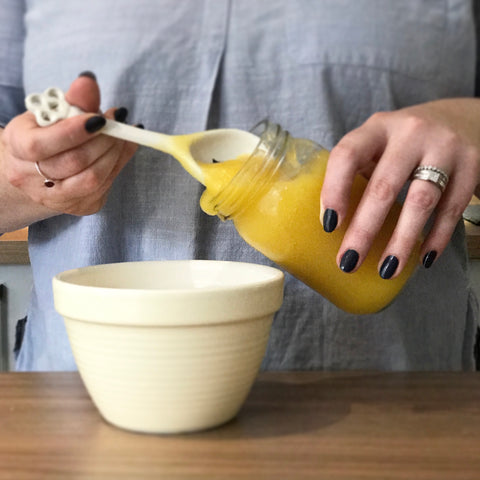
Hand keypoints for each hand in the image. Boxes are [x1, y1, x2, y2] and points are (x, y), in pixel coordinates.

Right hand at [1, 74, 136, 216]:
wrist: (38, 169)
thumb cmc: (45, 134)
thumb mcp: (51, 112)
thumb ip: (72, 100)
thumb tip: (89, 82)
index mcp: (17, 148)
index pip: (42, 145)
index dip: (74, 132)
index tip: (100, 118)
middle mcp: (30, 179)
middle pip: (74, 163)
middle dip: (103, 140)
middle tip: (118, 122)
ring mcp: (55, 199)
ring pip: (92, 179)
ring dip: (114, 153)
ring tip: (122, 134)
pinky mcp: (78, 207)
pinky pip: (104, 187)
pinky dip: (118, 164)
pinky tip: (122, 148)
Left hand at [320, 98, 479, 277]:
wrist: (460, 119)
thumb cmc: (403, 142)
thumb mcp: (377, 143)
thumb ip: (357, 171)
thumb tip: (331, 223)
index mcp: (377, 128)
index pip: (347, 155)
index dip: (334, 190)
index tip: (329, 225)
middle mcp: (410, 133)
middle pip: (383, 187)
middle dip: (364, 230)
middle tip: (349, 261)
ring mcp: (444, 147)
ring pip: (421, 201)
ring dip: (401, 241)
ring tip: (386, 269)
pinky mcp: (471, 164)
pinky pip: (452, 208)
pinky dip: (436, 237)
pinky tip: (422, 258)